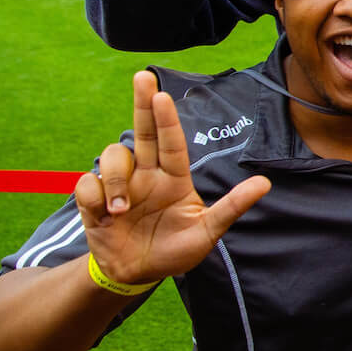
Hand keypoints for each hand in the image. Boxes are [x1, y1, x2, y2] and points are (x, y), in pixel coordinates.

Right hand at [74, 71, 270, 288]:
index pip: (171, 143)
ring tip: (120, 209)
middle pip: (143, 131)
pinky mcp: (94, 200)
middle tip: (143, 76)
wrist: (137, 274)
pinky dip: (92, 196)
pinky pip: (86, 184)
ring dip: (114, 179)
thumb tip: (265, 183)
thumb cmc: (175, 250)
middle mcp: (147, 174)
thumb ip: (232, 207)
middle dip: (142, 102)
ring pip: (113, 156)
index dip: (166, 119)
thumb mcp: (207, 231)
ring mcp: (120, 184)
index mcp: (174, 178)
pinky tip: (102, 214)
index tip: (163, 94)